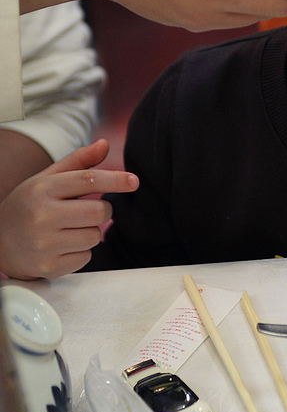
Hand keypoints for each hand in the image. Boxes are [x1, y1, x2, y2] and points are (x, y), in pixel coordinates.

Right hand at [0, 139, 137, 279]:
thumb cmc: (28, 206)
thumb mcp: (47, 179)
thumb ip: (78, 162)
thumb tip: (104, 144)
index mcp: (43, 189)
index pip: (88, 180)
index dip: (115, 180)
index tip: (134, 181)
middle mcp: (42, 216)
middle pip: (98, 211)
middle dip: (102, 210)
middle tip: (88, 210)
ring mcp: (44, 244)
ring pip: (95, 236)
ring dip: (90, 231)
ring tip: (69, 229)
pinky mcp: (49, 267)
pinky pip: (86, 257)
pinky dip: (81, 251)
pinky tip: (63, 246)